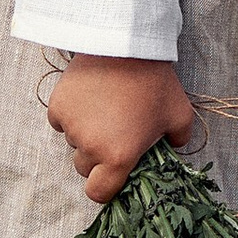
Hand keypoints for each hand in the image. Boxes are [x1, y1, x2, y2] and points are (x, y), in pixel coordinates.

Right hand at [46, 54, 194, 205]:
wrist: (127, 44)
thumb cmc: (156, 83)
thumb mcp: (180, 114)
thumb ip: (179, 141)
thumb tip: (173, 149)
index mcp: (119, 157)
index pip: (99, 193)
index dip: (104, 188)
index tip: (112, 175)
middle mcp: (90, 147)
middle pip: (85, 167)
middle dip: (97, 157)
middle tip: (114, 133)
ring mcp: (71, 127)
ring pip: (73, 142)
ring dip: (84, 134)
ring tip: (105, 108)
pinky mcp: (57, 106)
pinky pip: (60, 122)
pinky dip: (70, 115)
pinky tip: (89, 99)